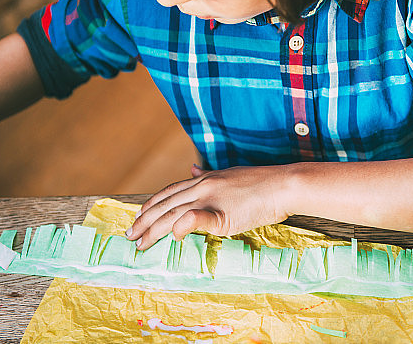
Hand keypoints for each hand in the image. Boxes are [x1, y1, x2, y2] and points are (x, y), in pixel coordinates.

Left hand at [126, 164, 291, 249]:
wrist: (283, 185)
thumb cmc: (260, 184)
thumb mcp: (230, 175)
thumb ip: (209, 175)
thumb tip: (192, 170)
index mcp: (205, 179)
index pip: (169, 192)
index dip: (151, 205)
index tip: (137, 216)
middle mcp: (203, 186)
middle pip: (165, 205)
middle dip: (144, 221)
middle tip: (129, 235)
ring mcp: (211, 199)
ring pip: (173, 214)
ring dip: (154, 229)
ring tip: (141, 242)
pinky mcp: (223, 214)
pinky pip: (197, 218)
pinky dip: (182, 226)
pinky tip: (173, 235)